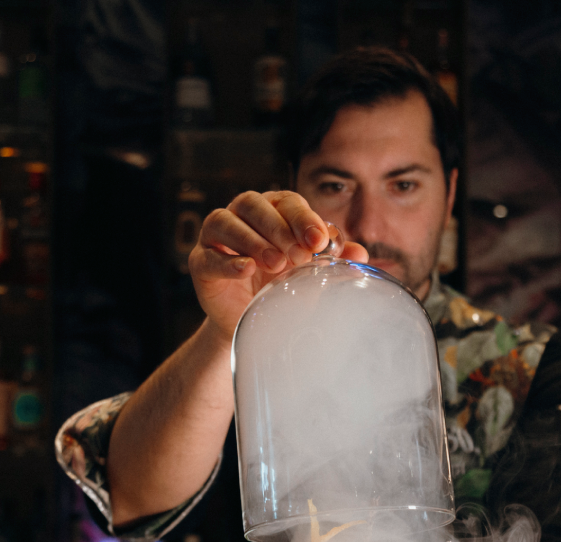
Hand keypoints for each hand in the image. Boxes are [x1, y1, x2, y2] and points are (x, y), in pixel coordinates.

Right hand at [188, 190, 369, 344]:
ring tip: (276, 264)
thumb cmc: (283, 288)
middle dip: (278, 228)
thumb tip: (360, 254)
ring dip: (253, 240)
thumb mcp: (312, 275)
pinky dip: (228, 261)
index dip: (303, 218)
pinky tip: (247, 270)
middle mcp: (241, 216)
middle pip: (253, 204)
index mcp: (272, 211)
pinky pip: (209, 255)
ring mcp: (216, 237)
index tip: (319, 241)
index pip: (287, 202)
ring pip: (225, 221)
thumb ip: (334, 261)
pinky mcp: (201, 262)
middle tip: (299, 255)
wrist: (253, 321)